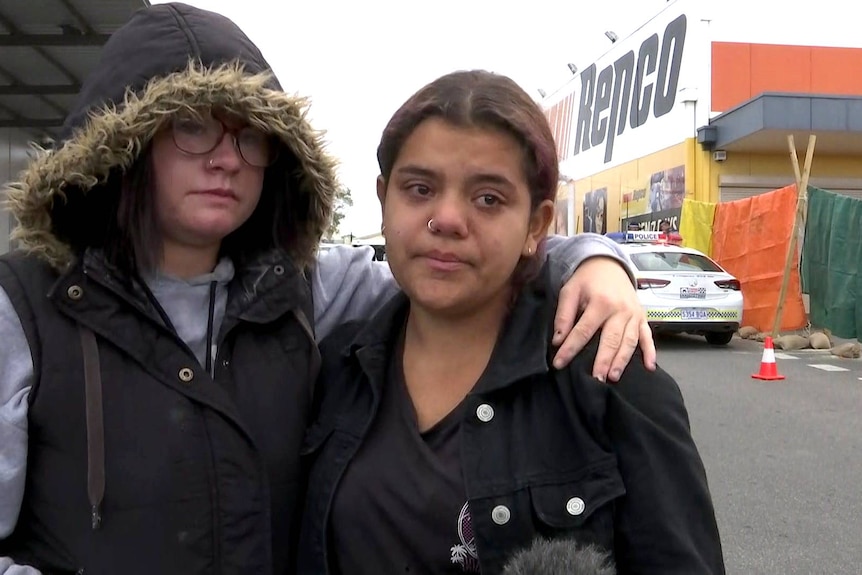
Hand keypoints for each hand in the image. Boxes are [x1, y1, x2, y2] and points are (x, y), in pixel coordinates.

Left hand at [551, 256, 656, 380]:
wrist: (609, 264)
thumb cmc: (587, 279)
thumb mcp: (570, 290)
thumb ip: (564, 315)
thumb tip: (558, 339)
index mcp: (601, 302)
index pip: (583, 331)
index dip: (570, 348)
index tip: (559, 364)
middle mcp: (620, 310)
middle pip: (610, 340)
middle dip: (602, 361)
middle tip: (595, 379)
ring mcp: (634, 314)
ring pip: (629, 341)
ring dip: (622, 361)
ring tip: (613, 377)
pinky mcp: (643, 317)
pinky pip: (648, 336)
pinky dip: (650, 352)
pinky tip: (650, 367)